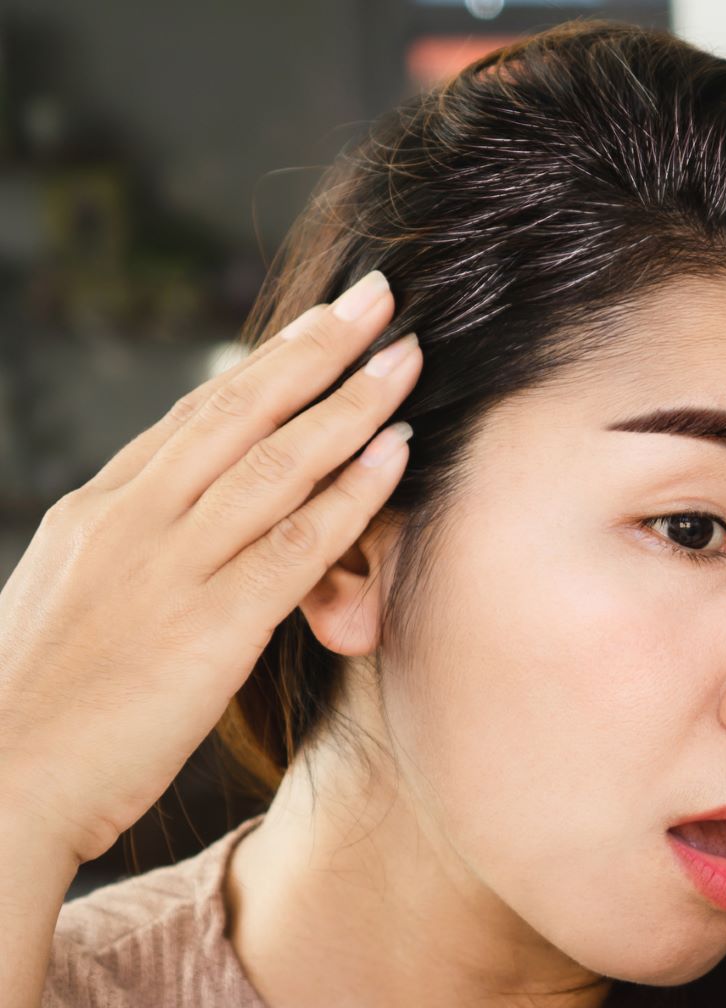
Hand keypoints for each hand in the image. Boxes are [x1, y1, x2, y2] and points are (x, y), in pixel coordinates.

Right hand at [0, 270, 419, 864]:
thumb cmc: (37, 711)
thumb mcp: (72, 607)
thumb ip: (129, 559)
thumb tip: (179, 534)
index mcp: (96, 513)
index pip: (194, 418)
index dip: (265, 364)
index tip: (318, 324)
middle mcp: (132, 523)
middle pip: (238, 411)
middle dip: (315, 348)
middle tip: (377, 296)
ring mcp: (170, 571)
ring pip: (276, 462)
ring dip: (351, 402)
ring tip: (407, 357)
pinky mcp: (210, 630)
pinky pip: (295, 544)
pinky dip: (351, 492)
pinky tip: (396, 452)